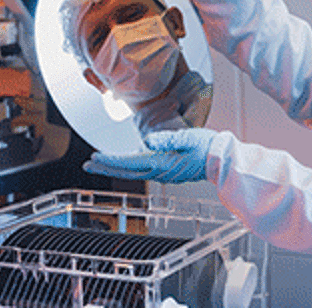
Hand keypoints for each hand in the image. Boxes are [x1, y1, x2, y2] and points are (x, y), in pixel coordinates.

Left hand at [83, 129, 217, 183]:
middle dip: (106, 167)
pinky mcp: (167, 170)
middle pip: (127, 170)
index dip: (111, 161)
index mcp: (163, 163)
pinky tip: (123, 162)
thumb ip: (168, 139)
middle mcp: (160, 171)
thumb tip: (148, 140)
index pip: (130, 162)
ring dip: (115, 167)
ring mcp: (163, 172)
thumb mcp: (190, 138)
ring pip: (133, 170)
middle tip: (87, 165)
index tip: (94, 158)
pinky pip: (142, 168)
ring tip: (99, 163)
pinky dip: (128, 166)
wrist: (224, 162)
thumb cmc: (210, 148)